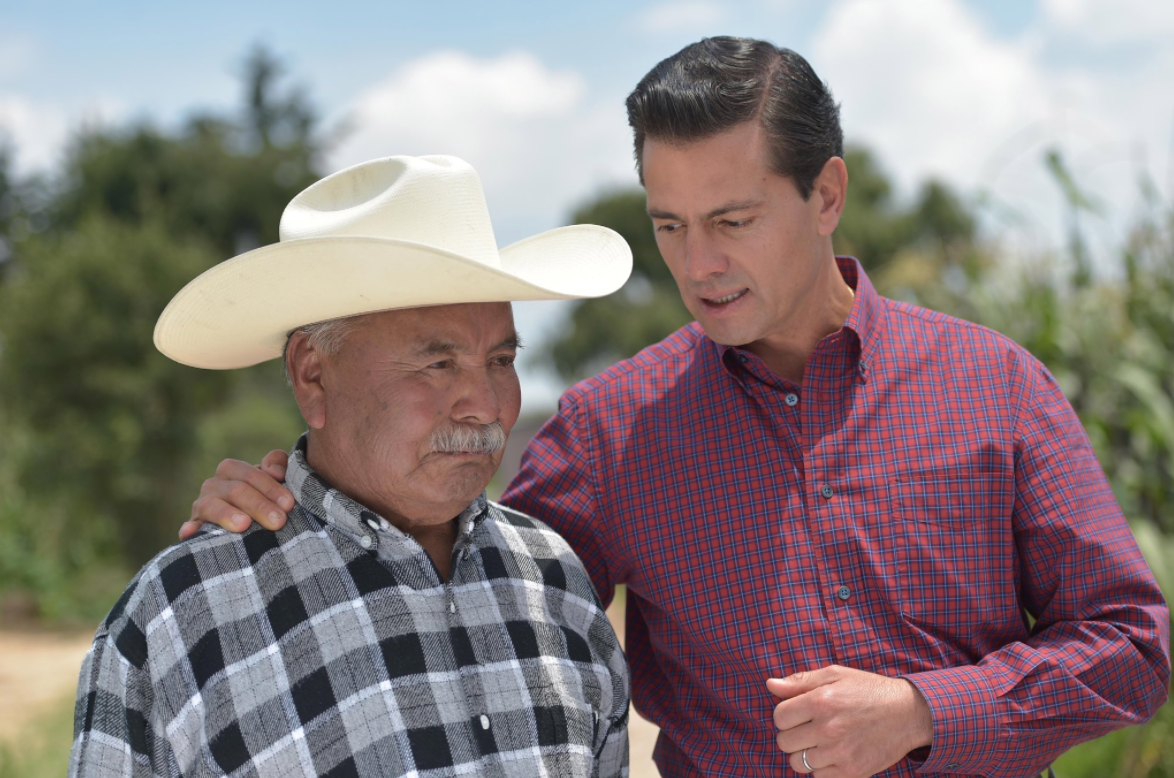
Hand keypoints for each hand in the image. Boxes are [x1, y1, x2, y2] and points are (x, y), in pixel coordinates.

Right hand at [179, 450, 292, 538]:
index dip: (270, 487)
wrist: (253, 523)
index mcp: (232, 470)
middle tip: (278, 521)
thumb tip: (274, 471)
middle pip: (235, 490)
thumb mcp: (277, 478)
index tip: (288, 504)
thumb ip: (279, 463)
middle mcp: (214, 485)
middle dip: (259, 505)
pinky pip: (190, 527)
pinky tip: (190, 533)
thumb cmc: (268, 497)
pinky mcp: (195, 527)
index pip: (250, 474)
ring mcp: (202, 506)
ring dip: (227, 514)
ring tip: (244, 525)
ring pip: (211, 505)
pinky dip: (190, 529)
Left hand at [766, 665, 931, 777]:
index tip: (798, 714)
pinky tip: (832, 754)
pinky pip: (818, 776)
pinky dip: (821, 768)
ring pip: (798, 762)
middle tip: (809, 729)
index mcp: (821, 701)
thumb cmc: (868, 691)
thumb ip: (800, 681)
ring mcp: (840, 752)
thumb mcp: (835, 675)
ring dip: (805, 753)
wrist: (908, 713)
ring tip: (820, 742)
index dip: (785, 715)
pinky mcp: (852, 771)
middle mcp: (828, 728)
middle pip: (784, 742)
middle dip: (792, 735)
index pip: (779, 717)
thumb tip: (770, 685)